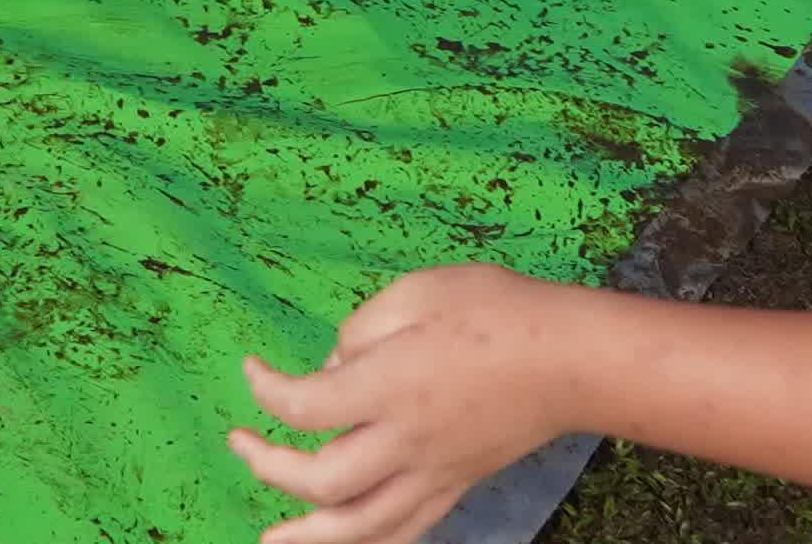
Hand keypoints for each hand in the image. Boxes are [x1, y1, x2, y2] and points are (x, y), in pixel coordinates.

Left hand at [226, 263, 596, 543]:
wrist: (570, 361)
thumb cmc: (496, 312)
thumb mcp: (418, 293)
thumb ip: (360, 330)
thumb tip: (330, 367)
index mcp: (389, 386)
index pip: (303, 406)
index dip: (264, 389)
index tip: (252, 369)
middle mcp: (404, 440)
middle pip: (320, 480)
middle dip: (268, 467)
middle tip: (241, 444)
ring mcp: (432, 473)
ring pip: (361, 526)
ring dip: (307, 537)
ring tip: (271, 543)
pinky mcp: (455, 486)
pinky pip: (405, 529)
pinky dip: (368, 542)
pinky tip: (344, 543)